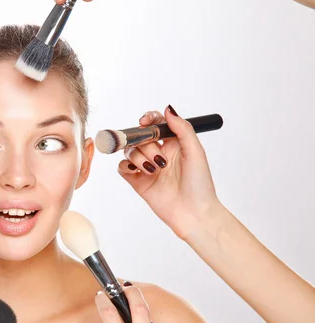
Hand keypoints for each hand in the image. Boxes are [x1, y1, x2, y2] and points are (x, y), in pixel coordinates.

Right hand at [117, 105, 220, 239]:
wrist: (194, 213)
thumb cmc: (200, 184)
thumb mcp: (195, 152)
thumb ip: (182, 129)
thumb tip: (168, 109)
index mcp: (173, 143)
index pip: (156, 123)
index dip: (148, 119)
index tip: (144, 122)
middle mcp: (158, 153)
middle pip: (140, 136)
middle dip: (146, 143)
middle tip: (157, 157)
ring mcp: (146, 167)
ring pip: (130, 151)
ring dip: (140, 157)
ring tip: (155, 170)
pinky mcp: (137, 181)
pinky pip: (122, 167)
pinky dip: (126, 166)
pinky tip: (138, 171)